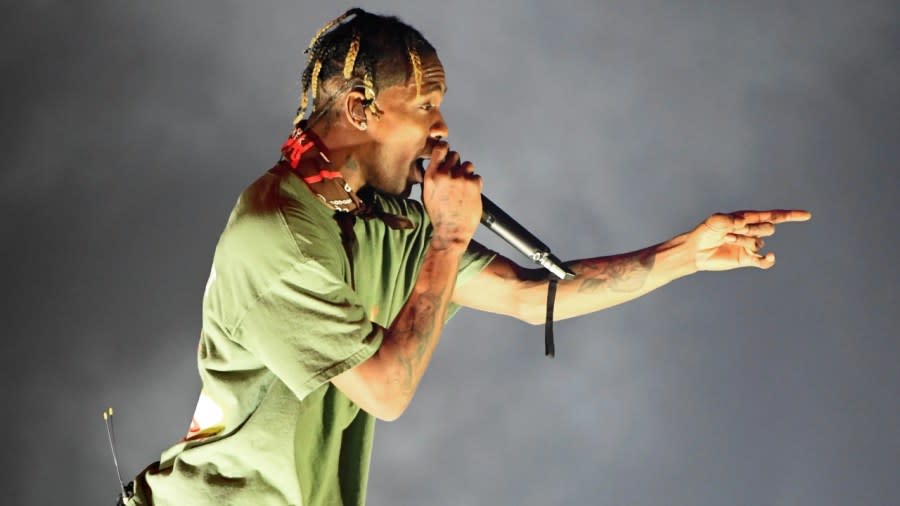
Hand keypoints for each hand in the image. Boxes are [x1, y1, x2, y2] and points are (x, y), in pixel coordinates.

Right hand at [422, 142, 482, 250]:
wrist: (451, 232)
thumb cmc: (439, 216)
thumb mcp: (427, 194)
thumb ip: (433, 176)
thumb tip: (440, 163)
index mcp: (432, 176)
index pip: (441, 149)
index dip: (446, 149)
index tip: (447, 152)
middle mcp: (446, 175)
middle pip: (456, 155)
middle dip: (456, 164)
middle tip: (455, 177)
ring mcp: (461, 179)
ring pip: (468, 165)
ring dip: (466, 174)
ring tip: (462, 187)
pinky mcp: (474, 185)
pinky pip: (477, 177)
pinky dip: (475, 184)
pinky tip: (469, 194)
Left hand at [688, 209, 810, 270]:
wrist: (696, 251)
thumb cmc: (705, 232)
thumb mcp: (714, 221)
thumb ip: (728, 220)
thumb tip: (743, 223)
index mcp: (748, 218)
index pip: (774, 216)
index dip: (790, 215)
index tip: (807, 215)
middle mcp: (752, 230)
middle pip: (767, 228)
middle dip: (751, 230)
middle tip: (729, 232)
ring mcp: (750, 245)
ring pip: (759, 243)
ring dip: (743, 241)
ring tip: (727, 240)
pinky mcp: (746, 258)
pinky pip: (762, 261)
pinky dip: (768, 260)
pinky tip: (770, 257)